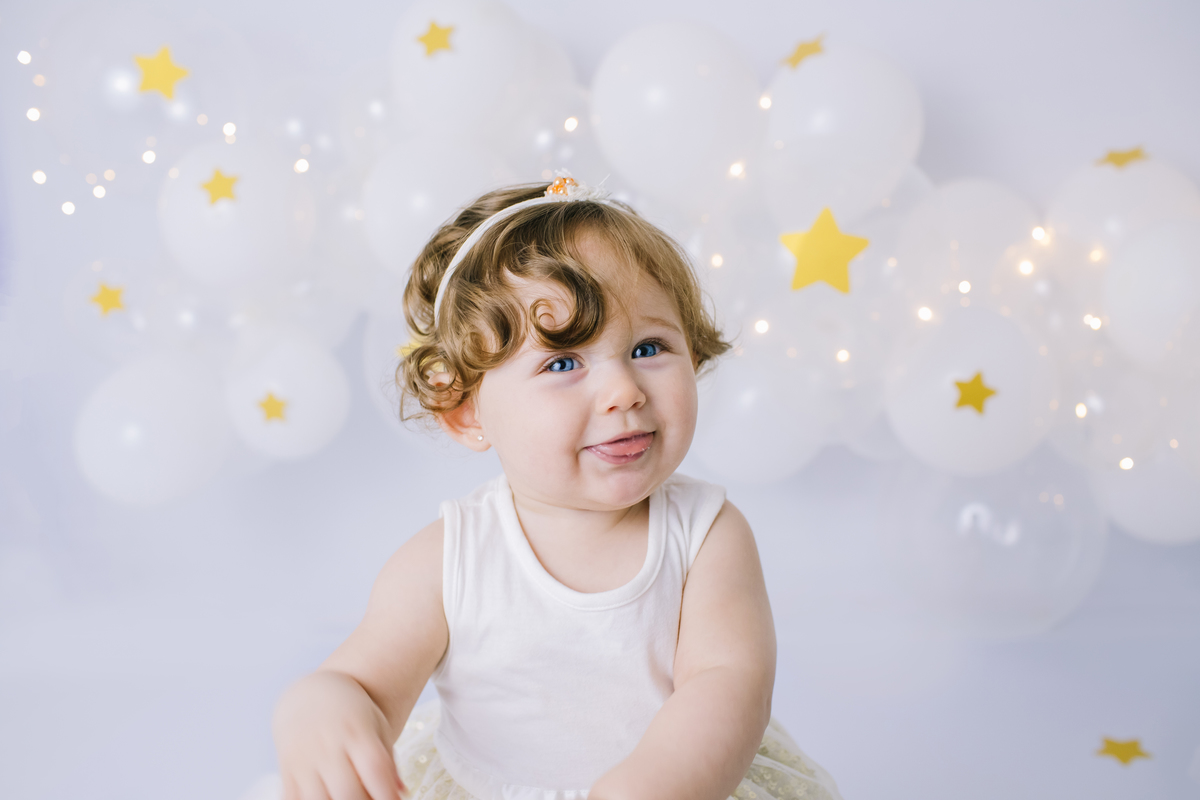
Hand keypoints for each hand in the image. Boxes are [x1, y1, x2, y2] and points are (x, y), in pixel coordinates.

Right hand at [273, 671, 409, 799]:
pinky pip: (293, 799)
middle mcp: (327, 745)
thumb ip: (388, 760)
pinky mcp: (286, 769)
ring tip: (353, 798)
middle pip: (347, 791)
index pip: (375, 768)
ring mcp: (303, 758)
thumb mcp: (376, 724)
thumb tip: (401, 792)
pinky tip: (328, 798)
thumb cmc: (351, 711)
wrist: (308, 693)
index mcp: (356, 731)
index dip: (387, 793)